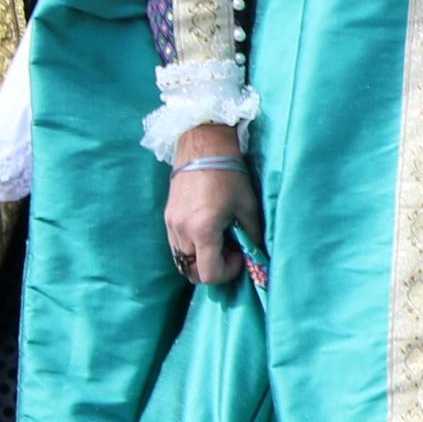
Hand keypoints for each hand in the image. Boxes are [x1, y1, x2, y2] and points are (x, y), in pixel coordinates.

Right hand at [161, 126, 257, 286]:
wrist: (203, 148)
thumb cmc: (229, 175)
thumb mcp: (247, 206)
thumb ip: (252, 235)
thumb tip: (254, 253)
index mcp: (202, 230)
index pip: (208, 273)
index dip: (227, 272)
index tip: (239, 256)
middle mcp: (181, 232)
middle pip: (192, 271)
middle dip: (213, 267)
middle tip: (230, 250)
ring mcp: (171, 225)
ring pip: (182, 259)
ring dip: (201, 258)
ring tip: (220, 238)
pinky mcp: (168, 217)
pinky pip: (177, 245)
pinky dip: (192, 247)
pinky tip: (208, 230)